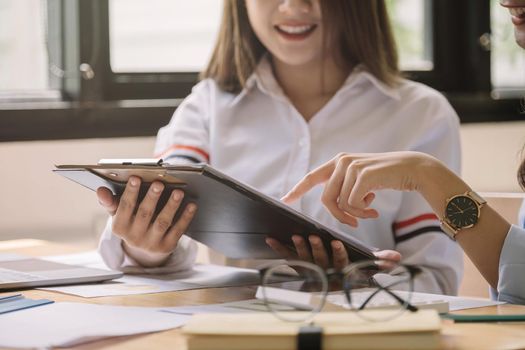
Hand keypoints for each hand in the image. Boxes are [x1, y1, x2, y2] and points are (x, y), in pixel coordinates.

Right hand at [96, 176, 196, 266]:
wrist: (145, 251)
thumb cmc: (132, 223)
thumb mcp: (119, 215)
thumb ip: (110, 202)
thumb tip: (100, 190)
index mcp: (120, 227)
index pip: (124, 207)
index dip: (130, 192)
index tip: (136, 177)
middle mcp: (134, 237)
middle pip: (145, 214)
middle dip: (152, 197)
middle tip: (159, 183)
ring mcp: (152, 243)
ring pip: (162, 222)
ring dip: (171, 206)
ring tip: (178, 192)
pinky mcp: (168, 246)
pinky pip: (178, 230)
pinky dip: (185, 217)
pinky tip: (191, 205)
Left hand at [266, 235, 401, 270]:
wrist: (334, 280)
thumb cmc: (353, 267)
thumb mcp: (367, 264)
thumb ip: (381, 260)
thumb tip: (397, 259)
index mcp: (340, 269)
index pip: (340, 262)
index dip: (338, 253)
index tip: (337, 242)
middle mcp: (324, 270)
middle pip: (320, 260)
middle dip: (316, 249)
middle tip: (312, 236)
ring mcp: (310, 268)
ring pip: (304, 258)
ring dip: (299, 248)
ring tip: (296, 235)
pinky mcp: (298, 264)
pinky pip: (287, 257)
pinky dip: (278, 248)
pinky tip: (270, 238)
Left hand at [282, 152, 438, 226]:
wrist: (411, 169)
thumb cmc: (385, 178)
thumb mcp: (361, 180)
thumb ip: (344, 187)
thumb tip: (332, 205)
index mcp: (338, 162)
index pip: (312, 177)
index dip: (298, 189)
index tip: (285, 200)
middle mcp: (341, 161)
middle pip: (326, 199)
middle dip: (339, 216)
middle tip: (355, 223)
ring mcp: (351, 166)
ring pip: (340, 204)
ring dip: (355, 214)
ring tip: (370, 210)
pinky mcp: (362, 175)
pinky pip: (352, 205)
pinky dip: (363, 212)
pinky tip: (375, 208)